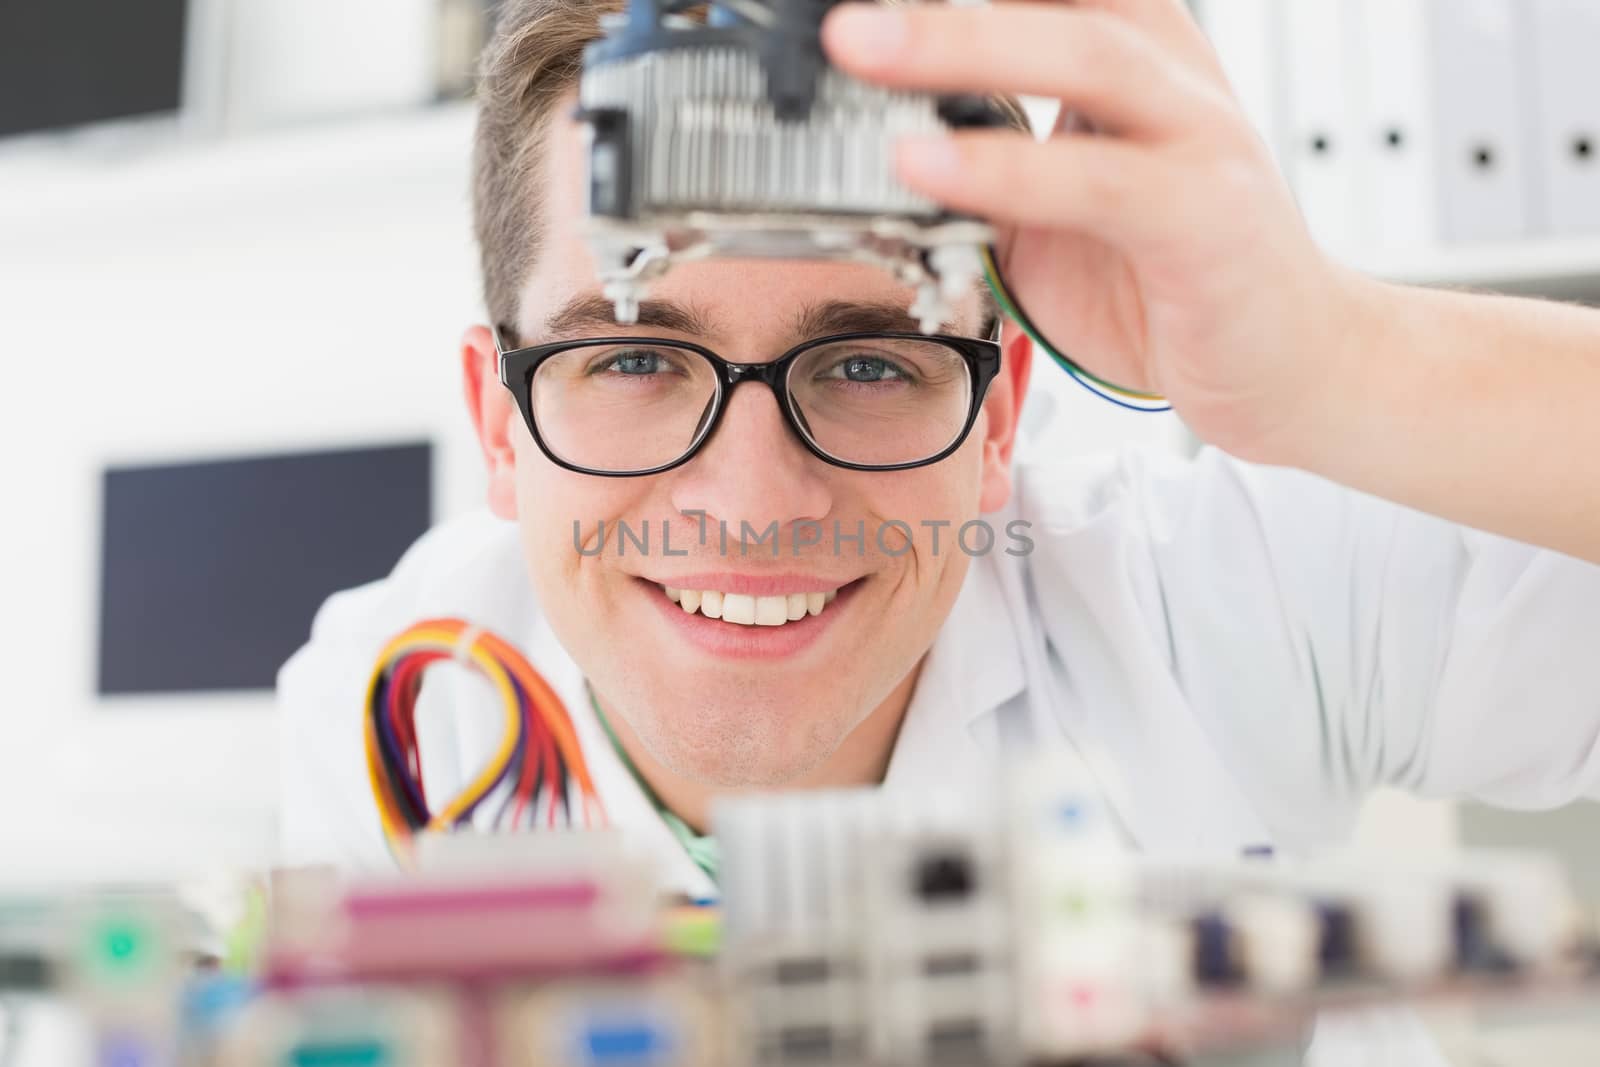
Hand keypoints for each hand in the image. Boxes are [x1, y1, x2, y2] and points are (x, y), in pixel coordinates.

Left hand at [820, 0, 1377, 463]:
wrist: (1292, 362)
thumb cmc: (1176, 276)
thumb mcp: (1062, 200)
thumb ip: (991, 160)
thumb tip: (879, 147)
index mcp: (1136, 50)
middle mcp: (1172, 75)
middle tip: (842, 7)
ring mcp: (1199, 138)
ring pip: (1083, 59)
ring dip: (959, 44)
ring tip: (861, 46)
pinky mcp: (1205, 217)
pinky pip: (1096, 181)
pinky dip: (1005, 169)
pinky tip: (927, 165)